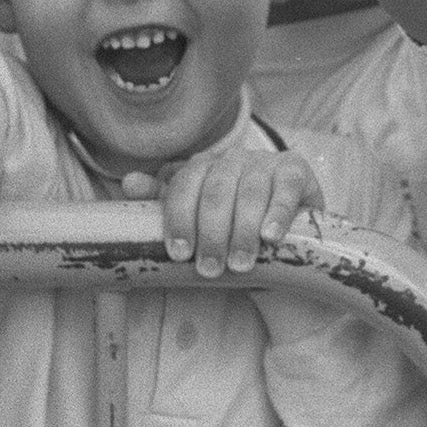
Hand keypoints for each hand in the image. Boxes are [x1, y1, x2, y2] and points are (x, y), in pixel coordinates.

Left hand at [126, 145, 324, 277]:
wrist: (282, 243)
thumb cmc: (230, 232)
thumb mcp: (196, 224)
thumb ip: (164, 204)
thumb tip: (129, 183)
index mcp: (204, 167)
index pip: (185, 182)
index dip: (179, 217)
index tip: (179, 253)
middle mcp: (234, 159)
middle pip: (216, 189)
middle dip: (211, 232)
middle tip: (209, 268)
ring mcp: (267, 161)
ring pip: (250, 190)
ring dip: (243, 230)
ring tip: (239, 264)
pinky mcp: (297, 171)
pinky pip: (286, 188)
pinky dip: (277, 212)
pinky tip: (269, 237)